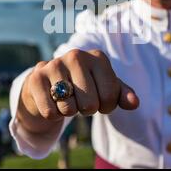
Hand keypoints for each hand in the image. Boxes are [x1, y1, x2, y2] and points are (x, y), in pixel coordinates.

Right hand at [22, 49, 138, 121]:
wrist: (46, 85)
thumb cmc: (82, 87)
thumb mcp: (104, 88)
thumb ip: (122, 95)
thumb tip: (134, 103)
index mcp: (97, 57)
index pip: (110, 96)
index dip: (106, 107)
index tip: (99, 99)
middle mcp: (76, 56)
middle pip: (90, 105)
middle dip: (86, 110)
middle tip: (79, 100)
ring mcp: (54, 65)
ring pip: (69, 108)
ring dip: (68, 112)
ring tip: (65, 99)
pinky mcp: (36, 77)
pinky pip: (50, 111)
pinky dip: (53, 115)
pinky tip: (51, 102)